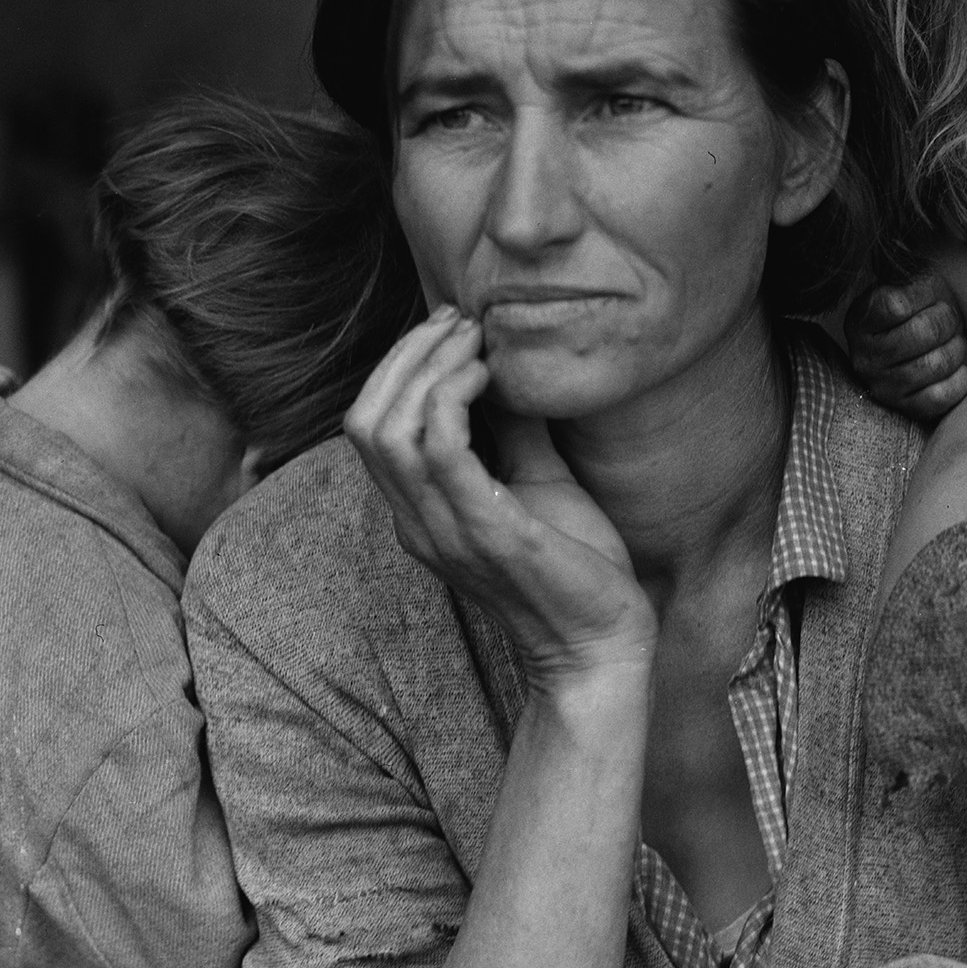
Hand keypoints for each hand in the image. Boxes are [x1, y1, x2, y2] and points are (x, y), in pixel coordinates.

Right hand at [345, 306, 656, 684]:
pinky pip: (440, 450)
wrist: (602, 645)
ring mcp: (444, 531)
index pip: (368, 426)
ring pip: (388, 429)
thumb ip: (515, 431)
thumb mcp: (538, 482)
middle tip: (460, 322)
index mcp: (420, 512)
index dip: (398, 366)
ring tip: (475, 341)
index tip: (451, 328)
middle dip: (405, 355)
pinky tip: (490, 377)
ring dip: (428, 367)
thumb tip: (512, 366)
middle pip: (364, 420)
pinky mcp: (486, 533)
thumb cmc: (574, 569)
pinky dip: (454, 398)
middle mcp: (417, 523)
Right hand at [845, 273, 966, 419]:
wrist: (926, 347)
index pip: (897, 304)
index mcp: (860, 320)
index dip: (924, 295)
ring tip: (953, 343)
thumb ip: (908, 273)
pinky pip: (942, 396)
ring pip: (936, 364)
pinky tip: (959, 370)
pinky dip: (960, 380)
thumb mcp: (910, 282)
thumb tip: (912, 267)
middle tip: (948, 320)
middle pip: (924, 332)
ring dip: (957, 349)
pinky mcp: (905, 409)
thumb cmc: (921, 309)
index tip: (929, 295)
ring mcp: (883, 386)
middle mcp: (864, 356)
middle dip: (948, 321)